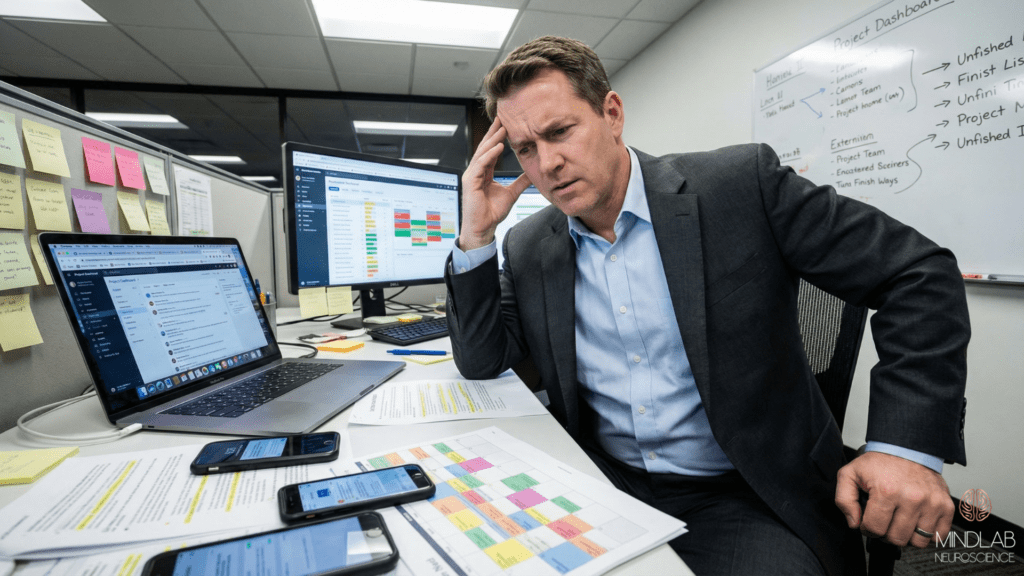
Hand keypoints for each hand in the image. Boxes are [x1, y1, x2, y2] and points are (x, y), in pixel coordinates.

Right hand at [459, 117, 531, 249]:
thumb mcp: (511, 193)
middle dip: (494, 132)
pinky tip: (498, 147)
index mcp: (484, 172)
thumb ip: (520, 182)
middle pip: (485, 147)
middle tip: (503, 118)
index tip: (507, 125)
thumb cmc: (492, 212)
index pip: (491, 150)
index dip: (498, 137)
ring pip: (483, 153)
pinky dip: (489, 155)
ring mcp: (472, 175)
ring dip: (493, 140)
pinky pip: (480, 164)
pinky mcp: (470, 181)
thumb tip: (533, 173)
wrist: (483, 228)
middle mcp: (476, 171)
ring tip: (503, 128)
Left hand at [835, 451, 953, 547]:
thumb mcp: (850, 474)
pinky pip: (938, 536)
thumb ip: (844, 500)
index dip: (867, 528)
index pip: (874, 529)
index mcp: (886, 491)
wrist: (907, 448)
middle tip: (885, 520)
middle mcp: (912, 498)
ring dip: (907, 535)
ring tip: (900, 521)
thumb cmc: (881, 462)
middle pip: (897, 538)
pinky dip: (927, 534)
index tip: (869, 521)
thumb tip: (855, 523)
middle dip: (886, 533)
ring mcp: (931, 503)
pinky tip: (916, 521)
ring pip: (918, 541)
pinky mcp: (946, 506)